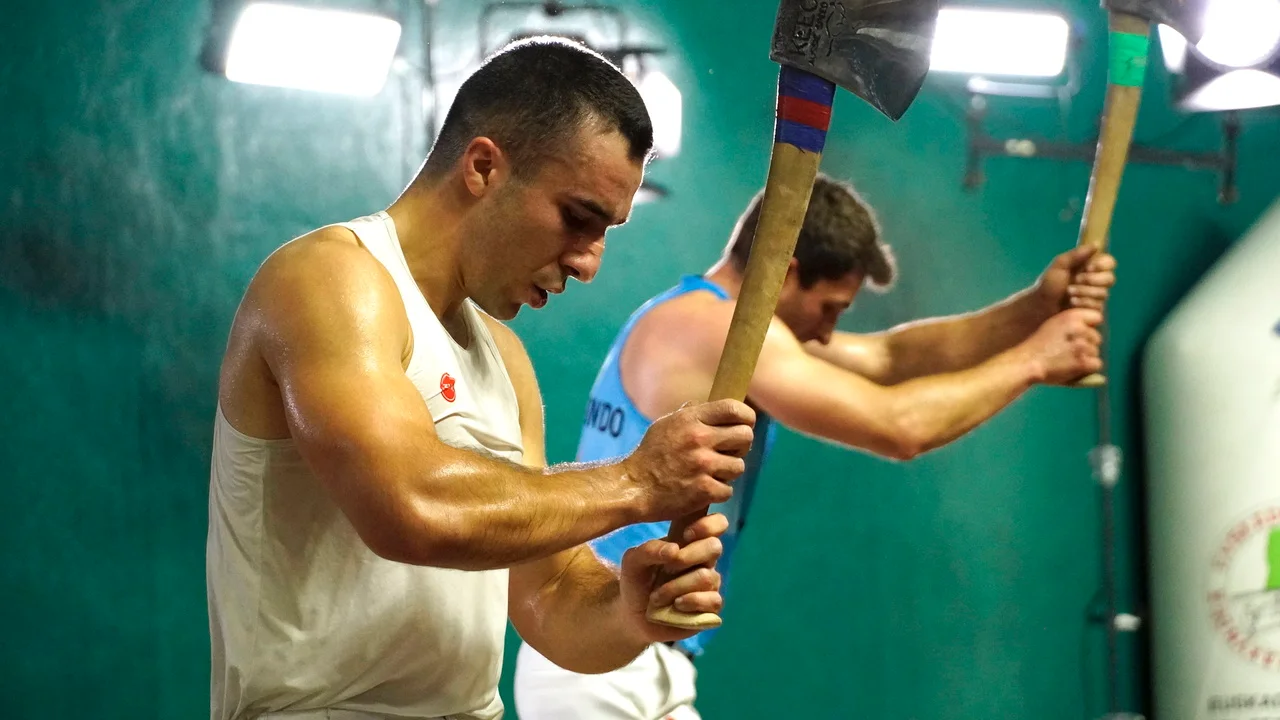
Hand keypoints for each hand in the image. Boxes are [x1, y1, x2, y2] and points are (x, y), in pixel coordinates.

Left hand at [618, 513, 727, 643]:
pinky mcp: (711, 607)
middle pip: (714, 547)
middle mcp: (704, 561)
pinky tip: (675, 606)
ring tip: (657, 597)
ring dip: (677, 587)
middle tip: (666, 569)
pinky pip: (713, 600)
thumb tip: (674, 549)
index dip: (708, 524)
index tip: (685, 534)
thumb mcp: (633, 563)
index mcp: (690, 542)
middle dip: (686, 557)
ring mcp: (710, 584)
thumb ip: (648, 550)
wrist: (633, 617)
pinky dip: (690, 602)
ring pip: (707, 576)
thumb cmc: (637, 582)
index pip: (717, 523)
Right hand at [622, 399, 755, 522]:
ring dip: (727, 472)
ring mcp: (703, 465)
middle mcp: (699, 439)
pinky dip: (717, 492)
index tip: (746, 424)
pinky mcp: (704, 490)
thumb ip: (691, 415)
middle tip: (728, 453)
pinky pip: (727, 490)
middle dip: (740, 446)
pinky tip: (702, 490)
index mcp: (691, 419)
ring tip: (710, 473)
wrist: (632, 487)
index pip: (733, 408)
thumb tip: (714, 408)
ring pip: (739, 466)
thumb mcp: (666, 424)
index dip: (746, 416)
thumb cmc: (649, 456)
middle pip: (745, 436)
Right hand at [1015, 308, 1104, 384]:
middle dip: (1087, 344)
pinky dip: (1088, 368)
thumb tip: (1094, 326)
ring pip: (1096, 352)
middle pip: (1097, 337)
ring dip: (1086, 357)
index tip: (1078, 335)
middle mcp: (1079, 329)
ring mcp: (1081, 346)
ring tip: (1067, 359)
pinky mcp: (1082, 362)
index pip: (1097, 317)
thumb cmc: (1038, 345)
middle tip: (1068, 350)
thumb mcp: (1054, 324)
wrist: (1026, 363)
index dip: (1089, 327)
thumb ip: (1073, 323)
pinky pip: (1096, 364)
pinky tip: (1073, 367)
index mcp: (1072, 316)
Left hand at [1035, 246, 1116, 311]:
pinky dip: (1084, 303)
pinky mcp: (1094, 310)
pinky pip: (1098, 306)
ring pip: (1103, 293)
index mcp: (1091, 267)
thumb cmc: (1049, 284)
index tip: (1088, 267)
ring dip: (1084, 292)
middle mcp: (1097, 281)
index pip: (1110, 263)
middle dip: (1092, 280)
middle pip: (1110, 279)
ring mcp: (1096, 297)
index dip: (1103, 265)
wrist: (1041, 306)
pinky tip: (1072, 303)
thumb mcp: (1060, 266)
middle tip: (1075, 280)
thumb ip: (1076, 254)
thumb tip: (1097, 244)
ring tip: (1068, 292)